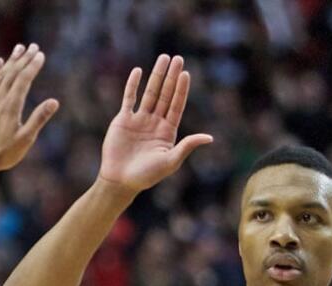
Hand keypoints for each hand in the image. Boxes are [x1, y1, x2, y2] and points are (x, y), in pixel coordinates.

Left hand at [0, 44, 59, 175]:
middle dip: (23, 58)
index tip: (40, 54)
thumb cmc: (3, 153)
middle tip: (33, 46)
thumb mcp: (25, 139)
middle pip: (12, 73)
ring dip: (10, 61)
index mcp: (12, 106)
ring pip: (0, 75)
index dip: (32, 66)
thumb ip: (39, 118)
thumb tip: (54, 101)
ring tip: (18, 49)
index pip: (24, 80)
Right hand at [97, 54, 212, 194]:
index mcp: (168, 132)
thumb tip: (209, 138)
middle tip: (178, 59)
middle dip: (172, 77)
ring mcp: (139, 120)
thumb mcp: (171, 161)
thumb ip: (187, 146)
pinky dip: (133, 85)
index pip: (176, 105)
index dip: (181, 90)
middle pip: (165, 95)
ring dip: (156, 76)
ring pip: (149, 93)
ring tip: (163, 58)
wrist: (121, 180)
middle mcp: (155, 123)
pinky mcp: (123, 120)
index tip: (186, 74)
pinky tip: (138, 71)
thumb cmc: (147, 175)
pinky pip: (129, 98)